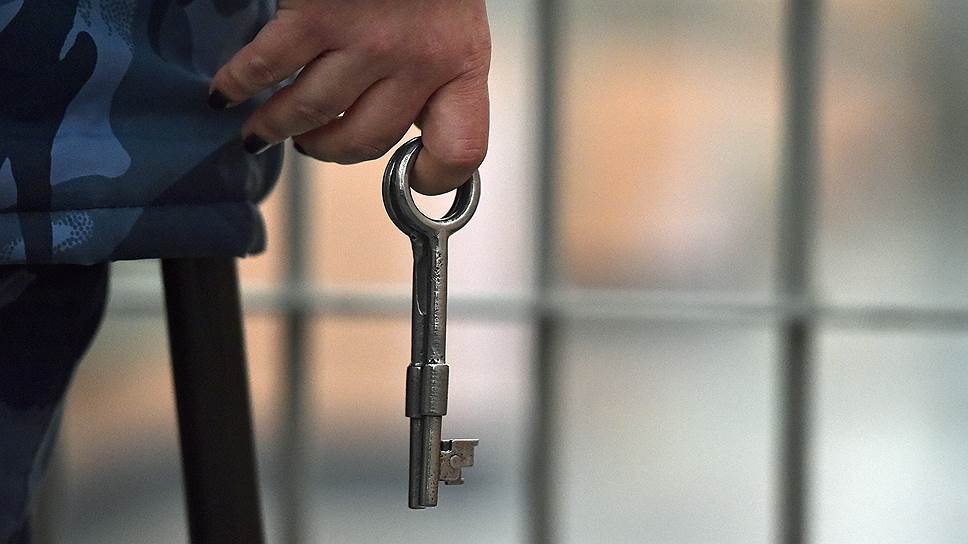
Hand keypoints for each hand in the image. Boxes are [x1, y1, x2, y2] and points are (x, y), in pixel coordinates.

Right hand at [208, 0, 490, 194]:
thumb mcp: (450, 24)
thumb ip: (434, 77)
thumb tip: (405, 135)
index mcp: (462, 62)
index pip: (462, 149)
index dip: (434, 179)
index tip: (409, 178)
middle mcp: (419, 59)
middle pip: (367, 140)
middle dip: (330, 150)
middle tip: (311, 147)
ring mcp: (366, 40)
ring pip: (310, 113)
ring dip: (276, 128)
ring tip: (261, 131)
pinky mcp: (316, 15)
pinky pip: (267, 68)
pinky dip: (238, 84)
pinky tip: (227, 91)